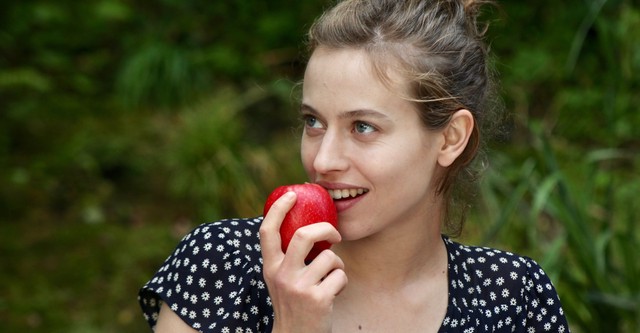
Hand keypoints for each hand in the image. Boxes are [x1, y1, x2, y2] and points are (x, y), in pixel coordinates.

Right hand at [259, 191, 347, 332]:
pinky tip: (333, 293)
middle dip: (325, 229)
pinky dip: (342, 282)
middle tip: (335, 235)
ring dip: (337, 265)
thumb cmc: (294, 302)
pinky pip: (340, 276)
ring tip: (330, 279)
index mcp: (270, 267)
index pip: (267, 231)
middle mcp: (281, 275)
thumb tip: (308, 223)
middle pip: (303, 235)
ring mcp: (299, 287)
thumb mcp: (282, 278)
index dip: (278, 209)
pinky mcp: (318, 299)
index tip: (292, 194)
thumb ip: (287, 255)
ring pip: (329, 257)